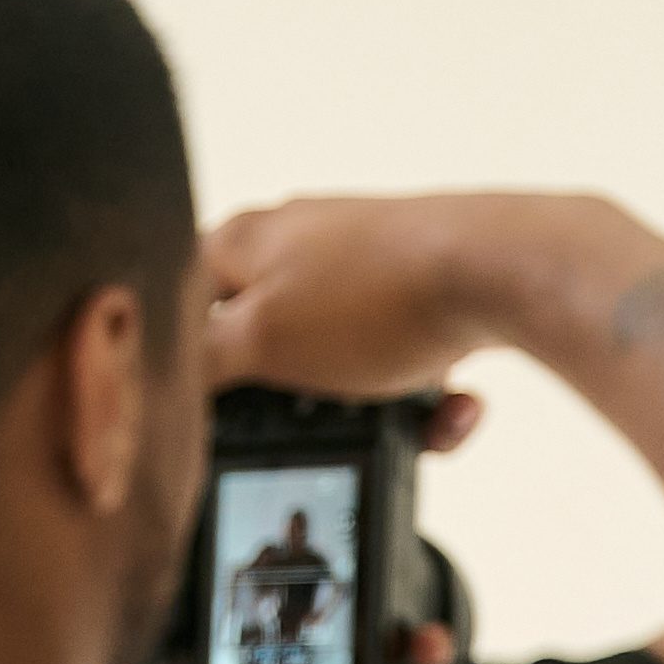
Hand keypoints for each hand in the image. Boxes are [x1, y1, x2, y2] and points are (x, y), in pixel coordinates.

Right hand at [193, 194, 562, 403]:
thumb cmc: (377, 296)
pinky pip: (405, 359)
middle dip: (300, 401)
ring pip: (345, 362)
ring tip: (409, 418)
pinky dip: (423, 395)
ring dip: (374, 407)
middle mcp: (298, 239)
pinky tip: (451, 408)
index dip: (187, 362)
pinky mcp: (420, 288)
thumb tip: (162, 379)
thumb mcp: (261, 342)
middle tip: (319, 426)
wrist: (501, 273)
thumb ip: (200, 362)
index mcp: (242, 238)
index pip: (180, 301)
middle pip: (267, 339)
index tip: (205, 411)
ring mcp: (363, 262)